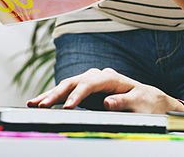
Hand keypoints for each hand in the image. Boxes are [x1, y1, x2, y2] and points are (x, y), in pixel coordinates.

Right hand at [27, 68, 183, 113]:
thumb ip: (123, 101)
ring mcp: (90, 82)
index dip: (76, 95)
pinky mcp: (86, 91)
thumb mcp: (140, 103)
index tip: (66, 107)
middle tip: (40, 106)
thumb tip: (106, 102)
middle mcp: (98, 76)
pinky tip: (40, 103)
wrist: (151, 100)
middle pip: (73, 82)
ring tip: (33, 104)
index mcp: (111, 78)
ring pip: (66, 86)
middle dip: (55, 94)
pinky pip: (67, 93)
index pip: (89, 84)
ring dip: (49, 95)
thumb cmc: (147, 102)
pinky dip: (53, 98)